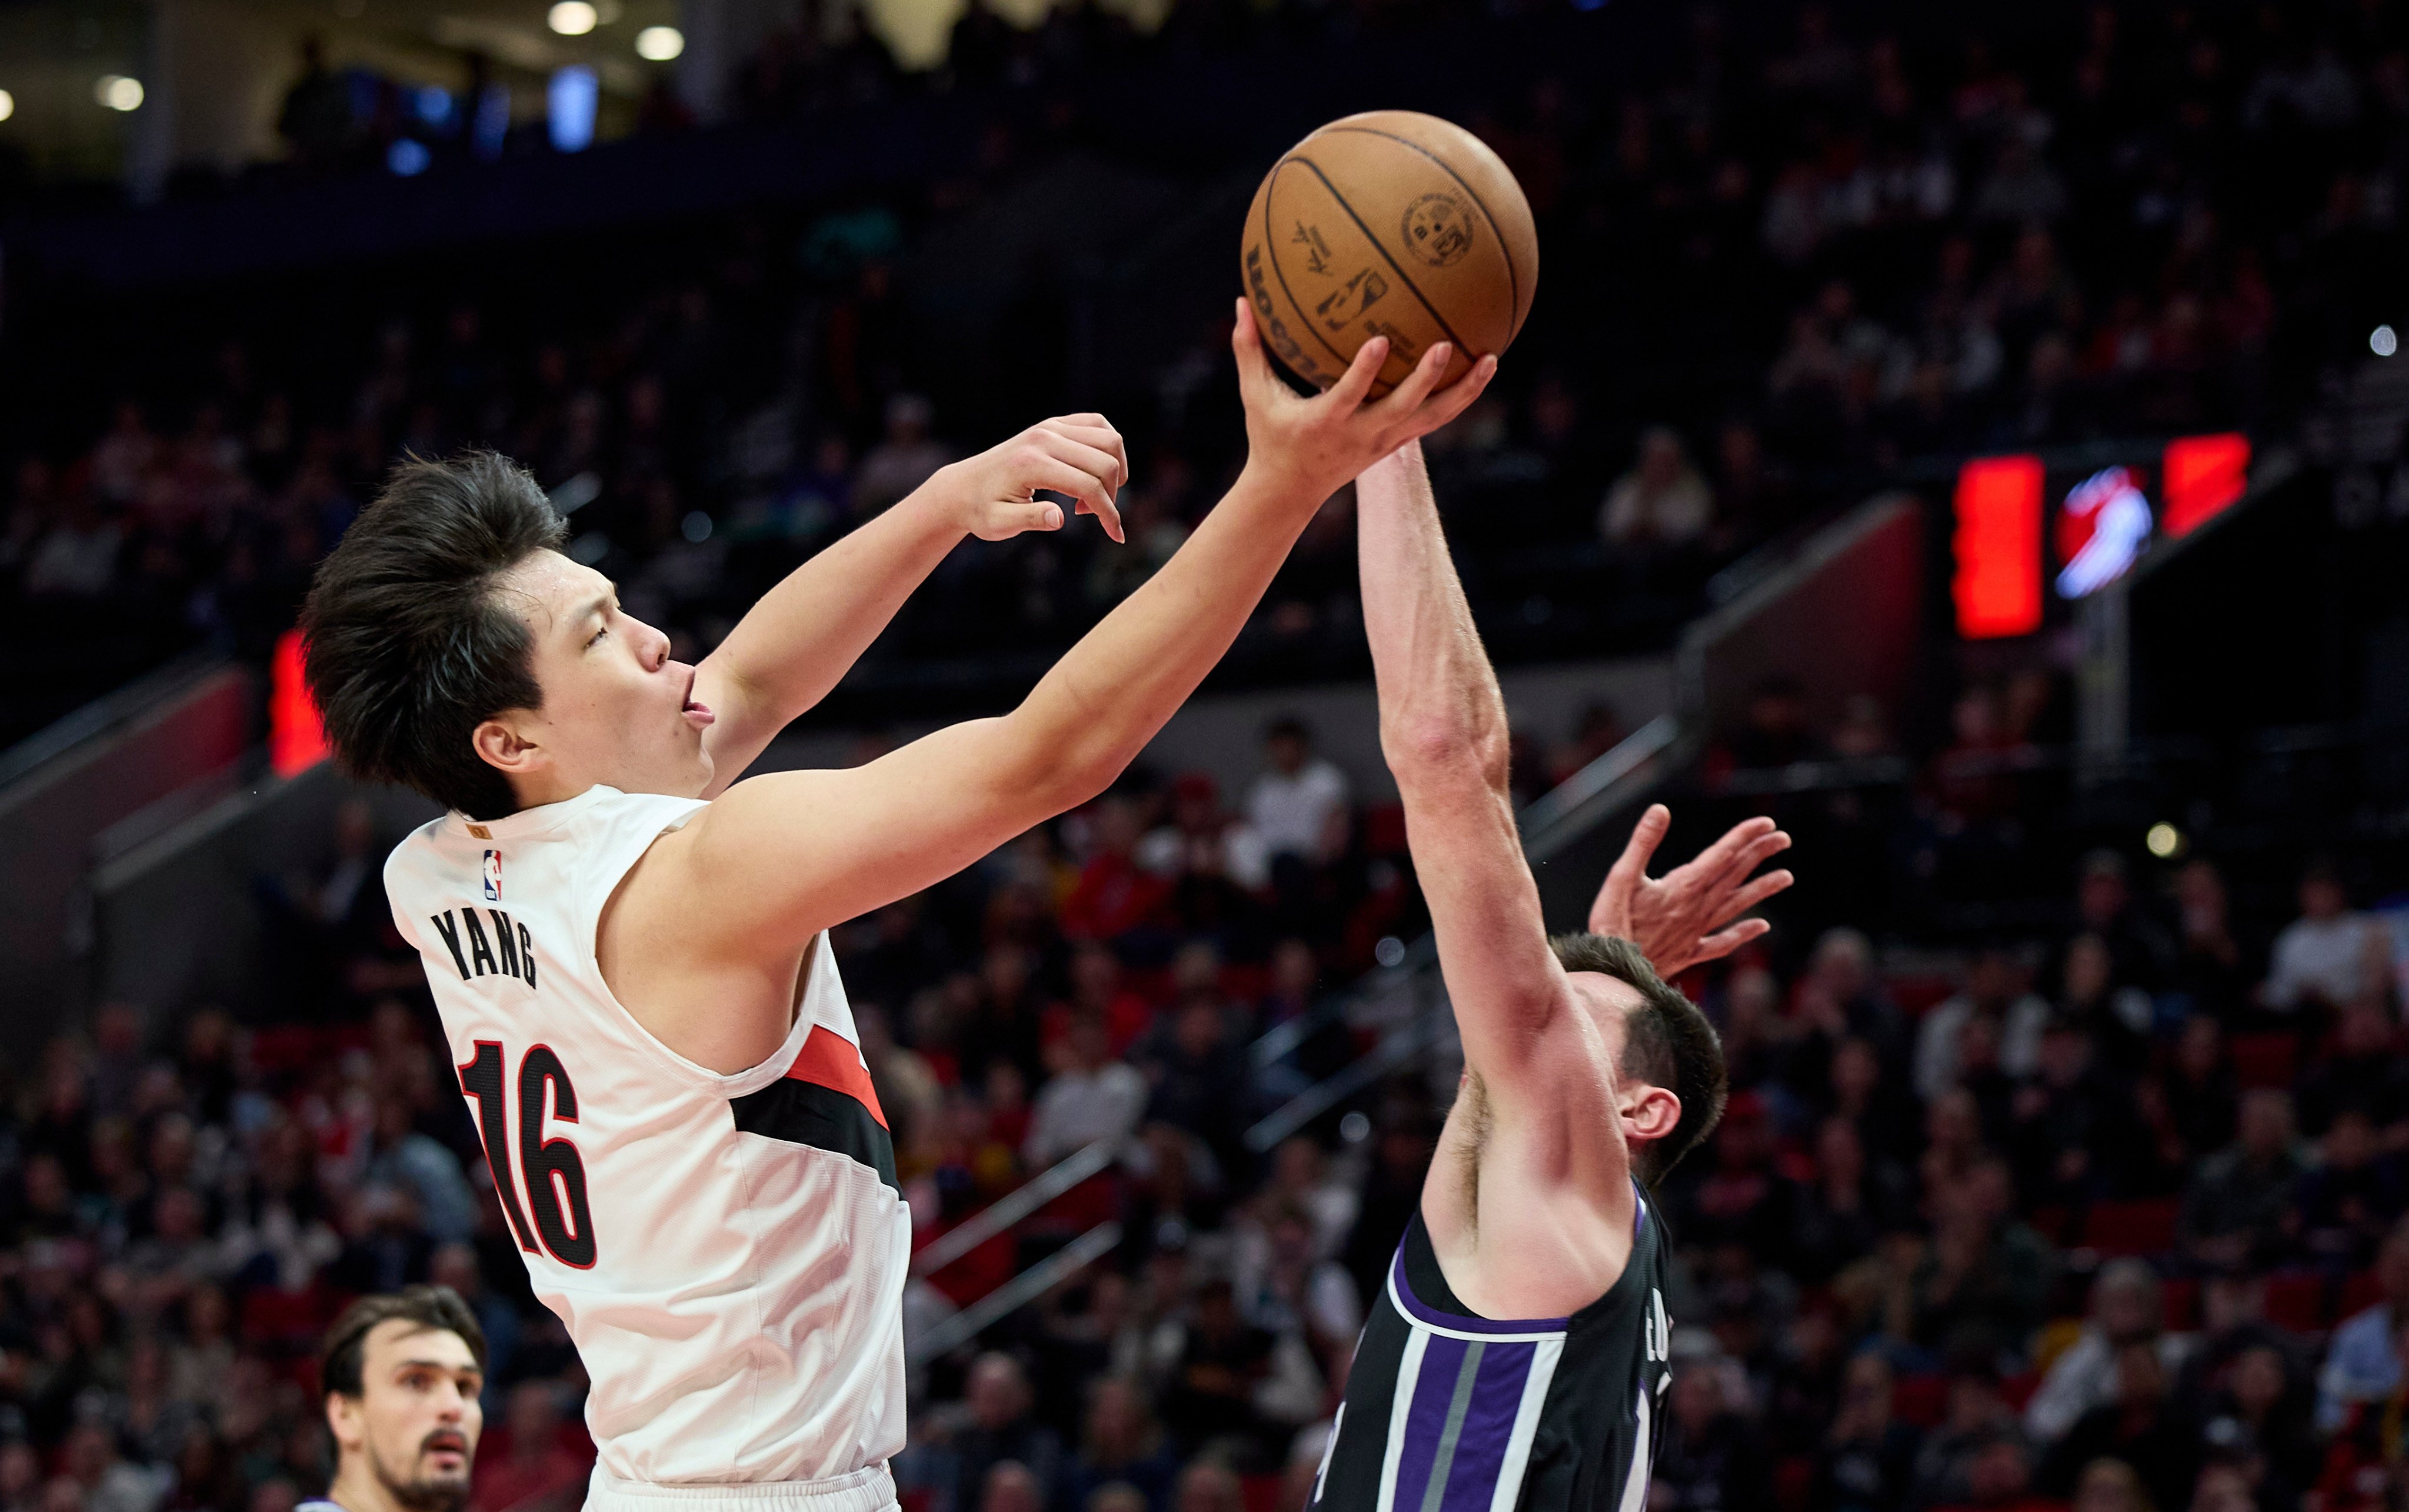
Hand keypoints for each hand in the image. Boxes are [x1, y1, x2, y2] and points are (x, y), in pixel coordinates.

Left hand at [933, 414, 1128, 542]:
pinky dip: (1108, 448)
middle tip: (1087, 514)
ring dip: (1114, 471)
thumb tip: (1059, 518)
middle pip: (1105, 462)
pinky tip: (1094, 471)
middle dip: (1111, 495)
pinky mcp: (1055, 423)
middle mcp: (1045, 438)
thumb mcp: (1000, 523)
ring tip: (1091, 494)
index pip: (1088, 486)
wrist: (962, 487)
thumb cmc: (981, 510)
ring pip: (1110, 440)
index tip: (1115, 535)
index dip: (1109, 514)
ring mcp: (1051, 426)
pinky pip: (1098, 425)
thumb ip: (1030, 519)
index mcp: (1032, 463)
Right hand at [1230, 299, 1494, 501]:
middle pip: (1403, 409)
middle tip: (1444, 345)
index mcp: (1326, 422)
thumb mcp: (1254, 396)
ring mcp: (1385, 442)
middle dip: (1424, 379)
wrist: (1292, 490)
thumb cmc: (1270, 435)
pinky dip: (1462, 396)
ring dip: (1464, 391)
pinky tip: (1484, 367)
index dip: (1364, 372)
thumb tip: (1240, 300)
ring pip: (1433, 418)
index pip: (1347, 395)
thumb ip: (1249, 349)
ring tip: (1491, 359)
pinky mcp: (1398, 443)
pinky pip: (1437, 419)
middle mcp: (1361, 435)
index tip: (1379, 341)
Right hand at [1588, 804, 1793, 978]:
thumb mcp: (1621, 876)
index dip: (1744, 836)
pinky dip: (1743, 934)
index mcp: (1682, 887)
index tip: (1766, 822)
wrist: (1611, 972)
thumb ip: (1642, 843)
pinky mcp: (1688, 952)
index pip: (1721, 855)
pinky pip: (1722, 942)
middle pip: (1734, 875)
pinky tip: (1762, 927)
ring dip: (1762, 889)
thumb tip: (1661, 810)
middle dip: (1759, 854)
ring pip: (1736, 905)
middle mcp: (1696, 908)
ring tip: (1787, 876)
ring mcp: (1695, 932)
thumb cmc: (1612, 923)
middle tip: (1783, 838)